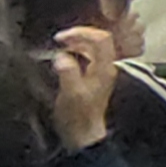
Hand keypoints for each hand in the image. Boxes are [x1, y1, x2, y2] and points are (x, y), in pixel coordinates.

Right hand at [49, 25, 119, 149]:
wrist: (83, 133)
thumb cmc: (76, 116)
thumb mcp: (70, 94)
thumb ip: (68, 73)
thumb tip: (62, 56)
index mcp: (104, 69)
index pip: (102, 39)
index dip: (82, 33)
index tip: (61, 37)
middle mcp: (107, 68)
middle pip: (100, 40)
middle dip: (79, 35)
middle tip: (59, 39)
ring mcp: (102, 71)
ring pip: (94, 47)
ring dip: (78, 42)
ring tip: (60, 45)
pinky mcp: (95, 76)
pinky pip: (90, 56)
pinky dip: (77, 51)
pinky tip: (65, 55)